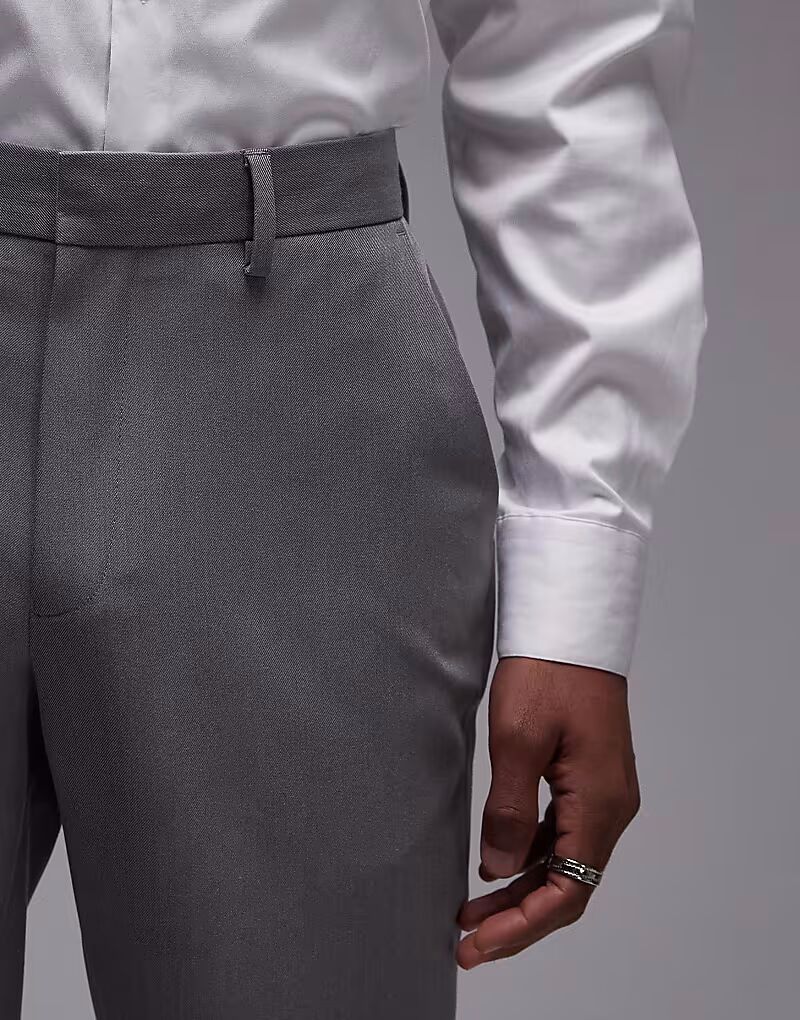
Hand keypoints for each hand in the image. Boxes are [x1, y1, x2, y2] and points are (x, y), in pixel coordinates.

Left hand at [457, 656, 640, 968]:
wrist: (571, 627)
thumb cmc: (548, 673)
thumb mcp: (518, 742)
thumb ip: (509, 812)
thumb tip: (497, 871)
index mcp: (601, 805)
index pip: (568, 892)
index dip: (522, 927)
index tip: (477, 943)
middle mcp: (611, 806)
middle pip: (568, 883)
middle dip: (518, 917)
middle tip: (467, 938)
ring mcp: (603, 791)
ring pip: (564, 860)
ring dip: (521, 888)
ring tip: (473, 909)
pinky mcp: (589, 776)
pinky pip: (562, 831)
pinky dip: (529, 854)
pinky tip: (497, 861)